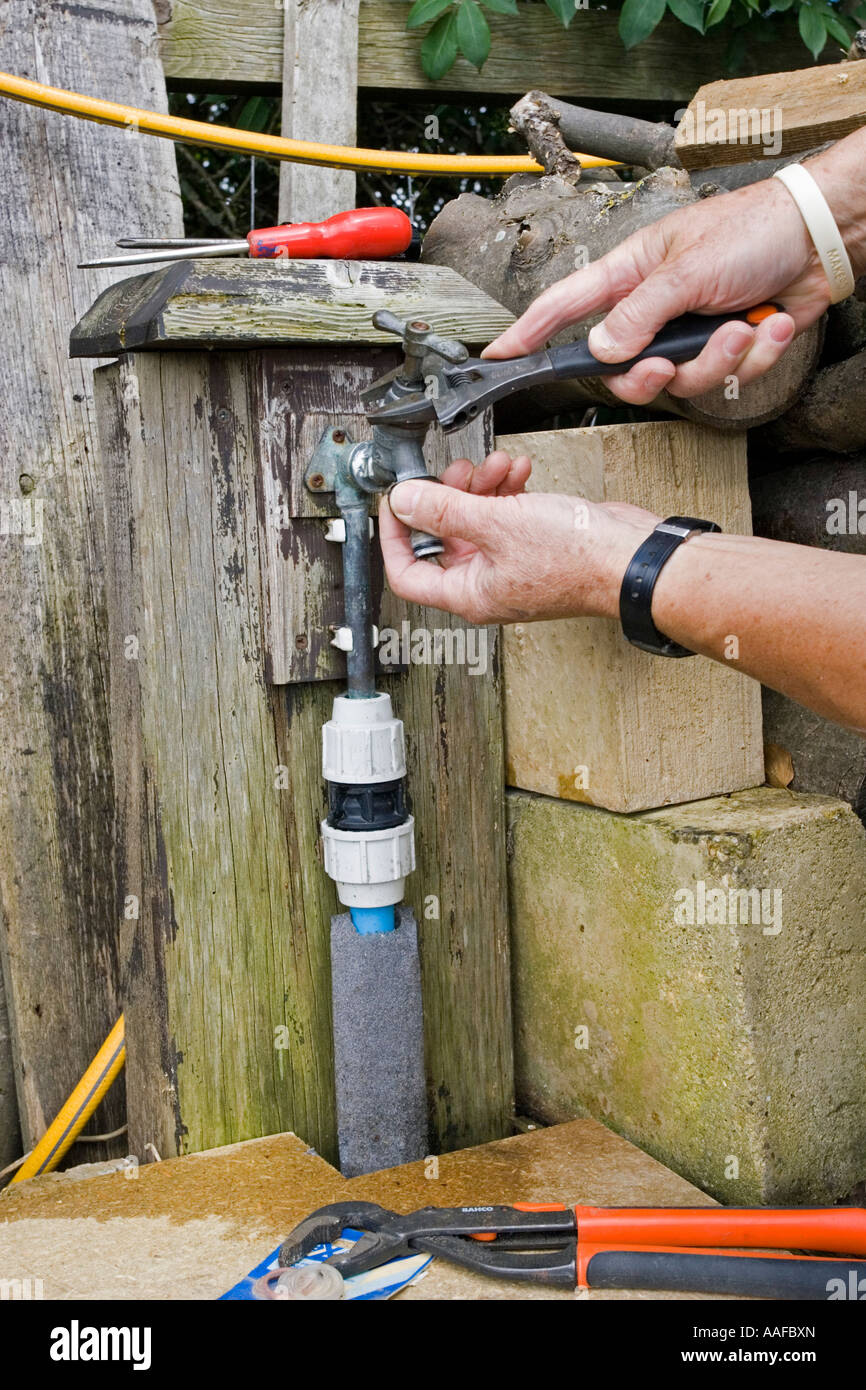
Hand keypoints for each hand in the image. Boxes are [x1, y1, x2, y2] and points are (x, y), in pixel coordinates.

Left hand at [379, 450, 659, 624]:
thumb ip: (443, 510)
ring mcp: (512, 567)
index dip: (394, 537)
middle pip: (444, 539)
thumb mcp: (497, 524)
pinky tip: (521, 471)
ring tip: (497, 464)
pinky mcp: (536, 547)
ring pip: (477, 522)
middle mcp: (487, 585)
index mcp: (469, 594)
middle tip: (457, 469)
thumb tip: (403, 501)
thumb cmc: (577, 558)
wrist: (632, 558)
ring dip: (481, 487)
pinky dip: (508, 491)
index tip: (396, 502)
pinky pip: (506, 517)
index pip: (408, 575)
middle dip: (448, 498)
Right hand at [482, 175, 831, 402]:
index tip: (499, 357)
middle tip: (665, 366)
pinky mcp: (725, 347)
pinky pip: (725, 377)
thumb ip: (639, 316)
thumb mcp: (686, 270)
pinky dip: (753, 355)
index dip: (529, 334)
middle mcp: (655, 307)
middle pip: (623, 369)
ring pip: (680, 381)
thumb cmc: (755, 229)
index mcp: (631, 274)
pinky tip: (769, 323)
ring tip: (741, 328)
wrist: (821, 238)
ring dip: (716, 360)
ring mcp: (689, 331)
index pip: (565, 308)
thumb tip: (604, 352)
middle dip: (650, 376)